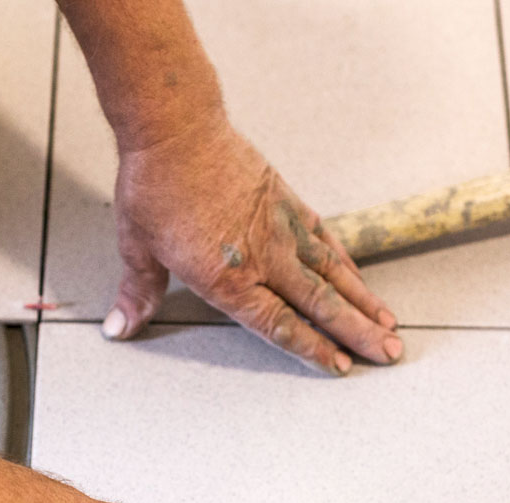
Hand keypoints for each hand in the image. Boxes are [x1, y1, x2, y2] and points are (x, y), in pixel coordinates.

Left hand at [102, 121, 401, 375]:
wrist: (176, 128)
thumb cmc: (154, 187)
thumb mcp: (136, 246)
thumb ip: (138, 293)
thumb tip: (119, 329)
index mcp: (225, 279)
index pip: (278, 326)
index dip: (313, 349)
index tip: (342, 367)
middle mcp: (262, 258)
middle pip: (320, 304)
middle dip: (358, 333)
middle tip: (390, 353)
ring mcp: (281, 230)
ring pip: (333, 275)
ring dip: (364, 302)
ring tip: (391, 325)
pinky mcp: (288, 204)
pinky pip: (325, 241)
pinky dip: (347, 264)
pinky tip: (360, 281)